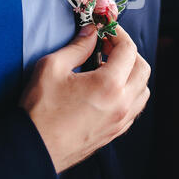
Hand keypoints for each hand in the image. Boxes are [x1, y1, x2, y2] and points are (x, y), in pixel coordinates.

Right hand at [19, 24, 150, 173]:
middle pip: (143, 68)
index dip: (118, 34)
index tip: (106, 30)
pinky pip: (135, 107)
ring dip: (132, 73)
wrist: (34, 148)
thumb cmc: (41, 110)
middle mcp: (122, 104)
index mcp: (109, 85)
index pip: (128, 50)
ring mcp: (121, 121)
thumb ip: (77, 46)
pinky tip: (109, 89)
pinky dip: (129, 92)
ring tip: (109, 67)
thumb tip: (91, 33)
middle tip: (108, 46)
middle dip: (128, 52)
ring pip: (143, 89)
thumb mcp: (52, 67)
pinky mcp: (115, 132)